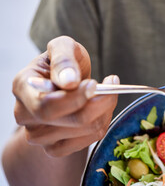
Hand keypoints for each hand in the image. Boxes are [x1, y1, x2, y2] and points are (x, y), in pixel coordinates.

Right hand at [12, 36, 118, 156]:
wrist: (65, 81)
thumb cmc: (64, 62)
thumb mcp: (64, 47)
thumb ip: (64, 59)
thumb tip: (69, 81)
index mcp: (23, 87)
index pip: (46, 106)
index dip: (75, 99)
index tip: (95, 84)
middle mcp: (25, 115)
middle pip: (71, 121)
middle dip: (100, 102)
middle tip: (112, 83)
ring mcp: (39, 135)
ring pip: (86, 130)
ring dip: (106, 108)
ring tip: (107, 91)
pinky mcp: (56, 147)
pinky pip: (90, 139)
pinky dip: (104, 121)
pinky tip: (102, 106)